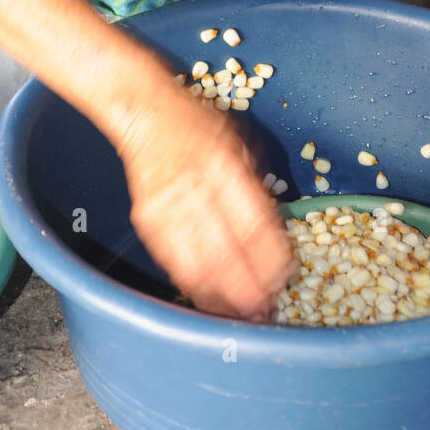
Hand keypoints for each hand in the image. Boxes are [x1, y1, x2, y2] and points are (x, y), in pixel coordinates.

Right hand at [118, 89, 293, 321]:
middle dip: (249, 291)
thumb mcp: (241, 144)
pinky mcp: (148, 220)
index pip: (255, 225)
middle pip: (228, 255)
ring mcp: (169, 207)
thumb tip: (275, 233)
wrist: (146, 114)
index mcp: (226, 167)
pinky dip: (195, 287)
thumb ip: (257, 188)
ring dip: (223, 298)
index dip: (271, 260)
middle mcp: (197, 188)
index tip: (284, 278)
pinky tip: (210, 300)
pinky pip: (174, 263)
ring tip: (241, 316)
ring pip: (200, 267)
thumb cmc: (198, 125)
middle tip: (264, 311)